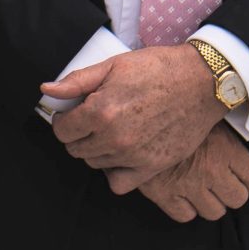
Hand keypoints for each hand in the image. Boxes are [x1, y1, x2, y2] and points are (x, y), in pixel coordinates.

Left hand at [42, 45, 225, 184]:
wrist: (201, 82)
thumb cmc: (157, 69)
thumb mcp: (112, 66)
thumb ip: (76, 82)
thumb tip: (46, 90)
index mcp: (100, 112)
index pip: (62, 131)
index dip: (64, 120)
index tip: (73, 113)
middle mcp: (114, 139)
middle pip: (76, 149)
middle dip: (78, 135)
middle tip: (92, 120)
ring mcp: (133, 156)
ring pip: (95, 163)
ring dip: (96, 150)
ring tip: (110, 132)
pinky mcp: (152, 167)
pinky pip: (119, 183)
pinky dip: (114, 172)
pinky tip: (120, 154)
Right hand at [118, 124, 248, 221]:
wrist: (132, 113)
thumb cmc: (169, 104)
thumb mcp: (202, 112)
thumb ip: (219, 129)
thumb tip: (231, 125)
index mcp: (226, 149)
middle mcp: (212, 171)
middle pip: (238, 197)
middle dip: (233, 193)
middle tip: (227, 188)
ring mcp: (190, 185)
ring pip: (214, 211)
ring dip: (211, 204)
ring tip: (204, 194)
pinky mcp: (165, 194)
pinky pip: (185, 215)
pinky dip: (185, 209)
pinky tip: (182, 198)